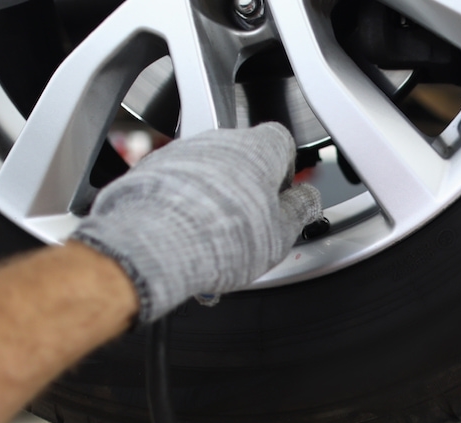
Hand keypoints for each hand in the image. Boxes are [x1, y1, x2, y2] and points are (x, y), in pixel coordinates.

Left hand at [71, 122, 321, 322]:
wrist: (156, 244)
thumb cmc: (220, 237)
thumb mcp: (281, 234)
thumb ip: (300, 210)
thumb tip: (308, 201)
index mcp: (259, 149)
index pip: (282, 140)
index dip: (285, 168)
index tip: (282, 194)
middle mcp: (220, 141)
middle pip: (242, 155)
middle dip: (247, 184)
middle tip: (250, 222)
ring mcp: (183, 152)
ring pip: (208, 168)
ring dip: (215, 193)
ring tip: (215, 235)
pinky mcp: (152, 169)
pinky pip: (177, 181)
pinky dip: (184, 200)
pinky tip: (187, 233)